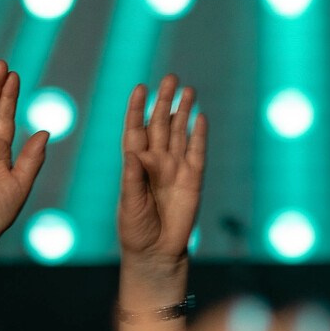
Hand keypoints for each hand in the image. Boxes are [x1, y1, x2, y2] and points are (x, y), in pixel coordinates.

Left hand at [117, 75, 206, 287]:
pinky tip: (200, 118)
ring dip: (183, 111)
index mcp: (135, 164)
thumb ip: (133, 176)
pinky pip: (197, 152)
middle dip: (164, 101)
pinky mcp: (194, 179)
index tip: (140, 87)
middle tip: (170, 78)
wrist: (157, 252)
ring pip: (179, 133)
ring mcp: (175, 169)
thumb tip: (136, 151)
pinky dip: (199, 135)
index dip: (137, 109)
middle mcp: (155, 162)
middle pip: (160, 124)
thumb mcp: (129, 202)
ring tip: (188, 89)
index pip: (135, 130)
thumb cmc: (135, 229)